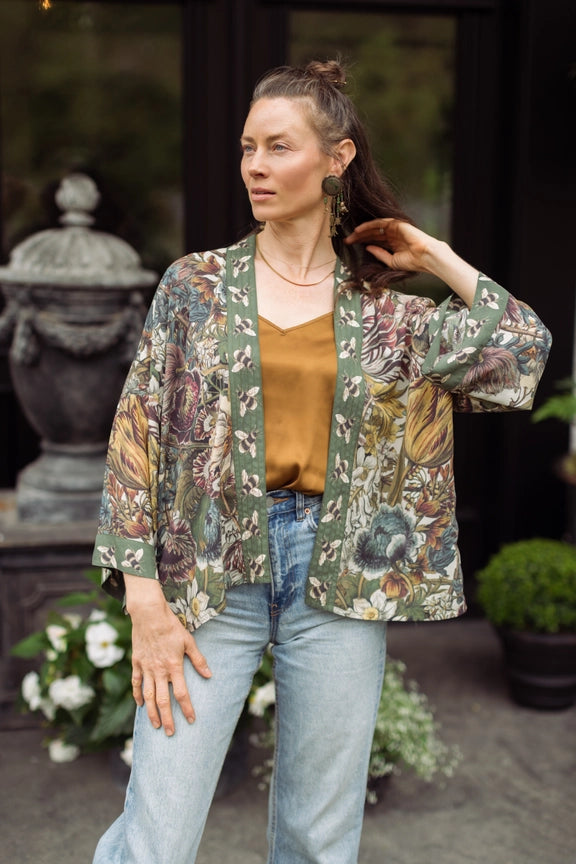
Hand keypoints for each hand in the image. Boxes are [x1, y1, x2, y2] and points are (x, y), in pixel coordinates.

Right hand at [125, 575, 211, 735]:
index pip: (181, 694)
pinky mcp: (137, 663)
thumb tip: (209, 675)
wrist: (149, 615)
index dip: (187, 708)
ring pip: (148, 696)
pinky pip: (136, 682)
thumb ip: (198, 660)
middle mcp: (159, 671)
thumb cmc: (171, 626)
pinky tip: (140, 705)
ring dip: (151, 712)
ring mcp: (146, 668)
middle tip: (170, 733)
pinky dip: (137, 695)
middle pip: (163, 700)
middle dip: (167, 718)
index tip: (192, 720)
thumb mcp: (188, 641)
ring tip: (155, 725)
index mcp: (174, 666)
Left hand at [345, 217, 478, 305]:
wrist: (425, 257)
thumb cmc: (412, 262)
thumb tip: (367, 248)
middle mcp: (393, 235)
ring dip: (362, 231)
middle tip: (347, 241)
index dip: (362, 243)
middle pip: (372, 234)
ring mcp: (395, 229)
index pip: (374, 241)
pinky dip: (369, 225)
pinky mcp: (397, 224)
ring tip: (351, 236)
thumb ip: (379, 254)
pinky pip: (380, 223)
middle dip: (359, 237)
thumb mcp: (391, 261)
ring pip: (375, 228)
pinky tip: (359, 230)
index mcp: (393, 244)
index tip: (350, 246)